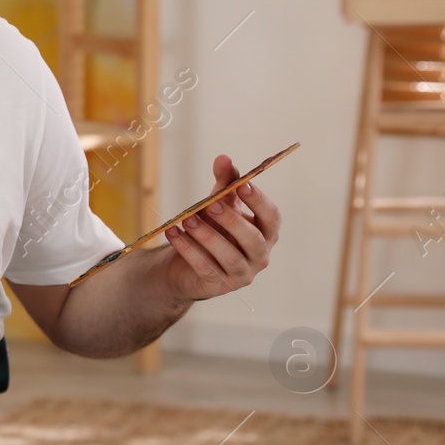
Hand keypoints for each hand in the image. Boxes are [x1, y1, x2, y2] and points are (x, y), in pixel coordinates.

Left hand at [163, 154, 280, 301]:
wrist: (186, 264)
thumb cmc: (213, 228)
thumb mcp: (219, 203)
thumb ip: (225, 181)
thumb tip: (223, 157)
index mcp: (266, 232)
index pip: (271, 217)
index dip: (259, 202)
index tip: (242, 184)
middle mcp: (260, 255)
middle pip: (253, 240)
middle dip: (232, 221)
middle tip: (210, 204)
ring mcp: (242, 274)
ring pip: (229, 257)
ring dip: (207, 237)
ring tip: (186, 220)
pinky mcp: (219, 286)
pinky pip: (205, 268)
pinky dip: (188, 250)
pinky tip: (173, 233)